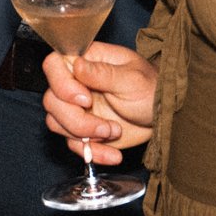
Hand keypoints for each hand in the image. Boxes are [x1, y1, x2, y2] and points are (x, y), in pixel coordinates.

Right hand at [41, 43, 155, 159]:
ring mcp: (77, 108)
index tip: (86, 100)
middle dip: (77, 120)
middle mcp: (76, 83)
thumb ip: (103, 73)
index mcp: (86, 62)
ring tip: (114, 132)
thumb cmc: (151, 89)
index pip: (53, 65)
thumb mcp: (132, 79)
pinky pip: (72, 144)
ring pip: (56, 123)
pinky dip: (92, 153)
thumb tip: (77, 64)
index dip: (61, 84)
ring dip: (85, 136)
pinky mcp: (83, 130)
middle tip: (108, 127)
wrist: (163, 116)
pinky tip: (113, 154)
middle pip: (52, 101)